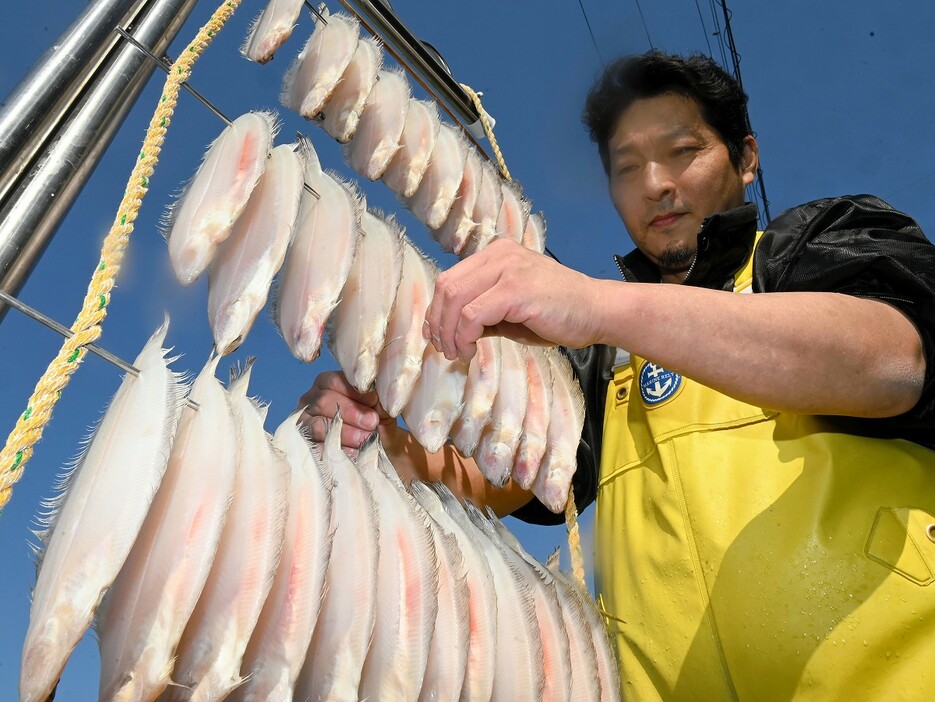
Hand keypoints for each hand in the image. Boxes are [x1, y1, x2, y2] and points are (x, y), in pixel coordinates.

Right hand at [297, 371, 393, 448]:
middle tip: (372, 422)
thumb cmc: (377, 420)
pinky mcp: (307, 446)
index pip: (334, 382)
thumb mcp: (381, 406)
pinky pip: (317, 448)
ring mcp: (305, 423)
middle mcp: (311, 400)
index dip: (354, 392)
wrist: (381, 448)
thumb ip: (377, 397)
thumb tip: (373, 393)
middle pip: (323, 401)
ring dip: (345, 433)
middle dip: (350, 412)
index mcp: (327, 383)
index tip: (374, 401)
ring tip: (366, 438)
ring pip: (318, 425)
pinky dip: (338, 451)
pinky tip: (356, 452)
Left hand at [424, 238, 599, 360]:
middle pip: (447, 287)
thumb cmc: (558, 314)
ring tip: (457, 353)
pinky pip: (472, 314)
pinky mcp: (515, 289)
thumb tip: (447, 331)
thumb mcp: (511, 309)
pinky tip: (471, 350)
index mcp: (496, 254)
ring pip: (455, 299)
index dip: (436, 311)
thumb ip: (481, 312)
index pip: (450, 279)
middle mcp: (499, 255)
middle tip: (444, 350)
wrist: (597, 311)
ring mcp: (507, 269)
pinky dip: (464, 336)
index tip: (436, 337)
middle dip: (438, 323)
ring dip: (449, 333)